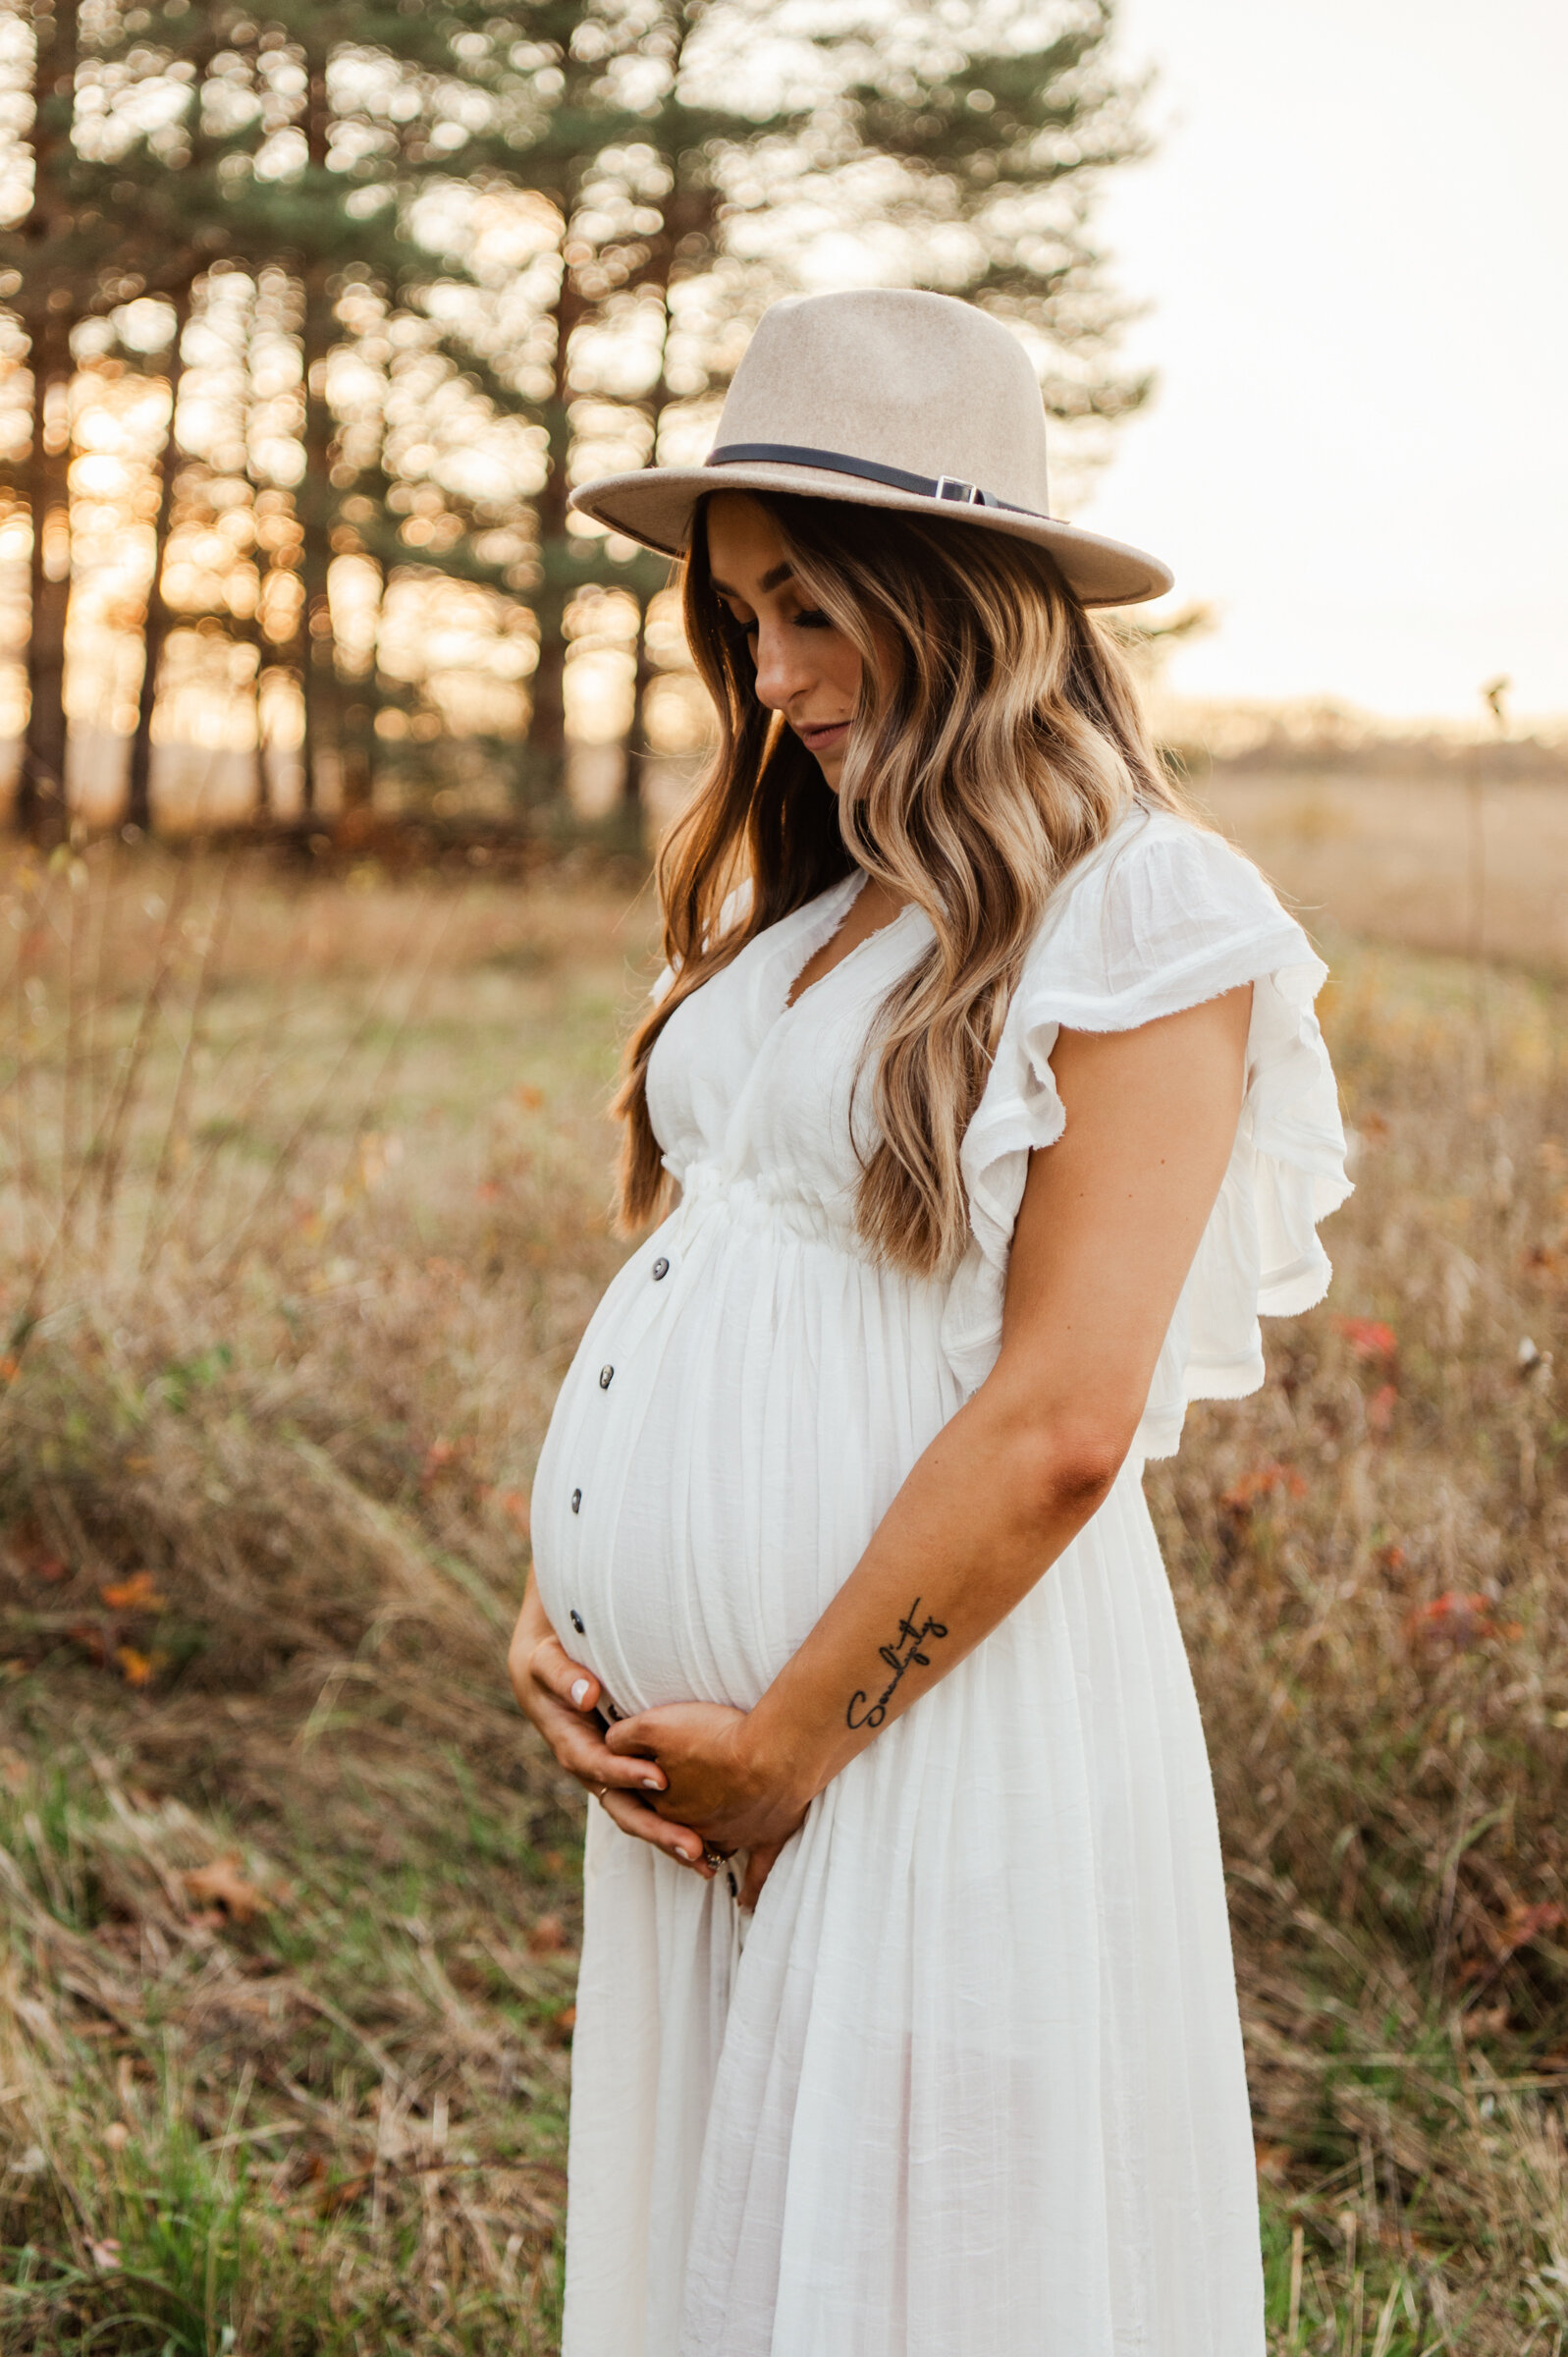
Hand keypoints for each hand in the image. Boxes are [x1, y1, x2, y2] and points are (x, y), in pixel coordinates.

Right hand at [506, 1612, 714, 1877]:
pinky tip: (711, 1844)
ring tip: (710, 1862)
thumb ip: (564, 1678)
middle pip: (625, 1810)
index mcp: (573, 1748)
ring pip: (642, 1817)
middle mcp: (594, 1772)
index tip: (661, 1779)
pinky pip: (652, 1807)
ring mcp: (612, 1779)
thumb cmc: (547, 1666)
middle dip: (659, 1831)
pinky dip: (676, 1826)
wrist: (545, 1676)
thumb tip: (587, 1696)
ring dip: (671, 1840)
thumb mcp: (547, 1664)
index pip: (601, 1767)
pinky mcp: (629, 1777)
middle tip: (694, 1847)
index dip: (627, 1775)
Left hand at [604, 1700, 811, 1894]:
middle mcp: (695, 1828)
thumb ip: (625, 1737)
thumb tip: (610, 1744)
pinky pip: (758, 1873)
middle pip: (681, 1827)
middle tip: (675, 1817)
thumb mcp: (655, 1726)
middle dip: (676, 1826)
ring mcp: (732, 1836)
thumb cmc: (714, 1737)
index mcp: (664, 1804)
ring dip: (709, 1851)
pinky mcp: (767, 1838)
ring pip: (716, 1848)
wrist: (773, 1753)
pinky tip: (745, 1905)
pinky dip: (751, 1891)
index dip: (647, 1786)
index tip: (652, 1777)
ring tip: (705, 1853)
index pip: (647, 1801)